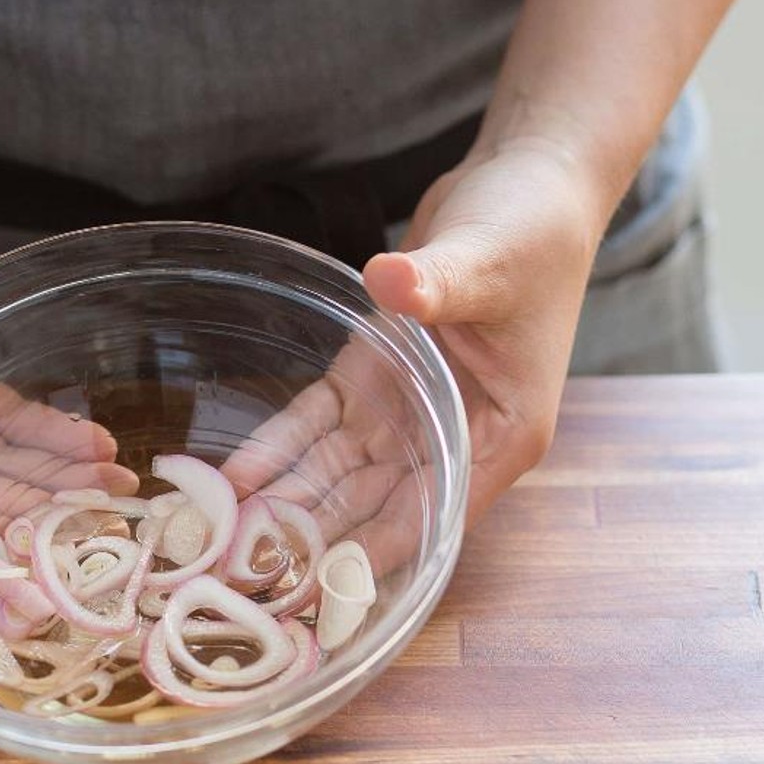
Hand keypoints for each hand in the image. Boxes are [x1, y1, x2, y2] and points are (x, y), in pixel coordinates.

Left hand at [222, 142, 604, 572]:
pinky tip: (237, 476)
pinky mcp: (371, 373)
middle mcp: (453, 435)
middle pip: (375, 504)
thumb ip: (441, 282)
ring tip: (228, 539)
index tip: (322, 585)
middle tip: (251, 573)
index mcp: (503, 435)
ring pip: (338, 472)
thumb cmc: (535, 227)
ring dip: (288, 503)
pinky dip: (280, 446)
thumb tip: (392, 282)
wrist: (526, 178)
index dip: (379, 551)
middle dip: (316, 540)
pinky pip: (317, 421)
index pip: (434, 512)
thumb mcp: (493, 260)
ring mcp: (407, 406)